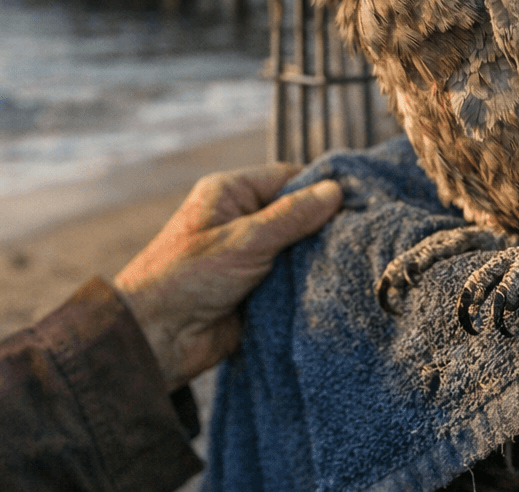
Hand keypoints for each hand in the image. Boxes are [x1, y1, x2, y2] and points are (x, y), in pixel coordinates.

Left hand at [113, 164, 342, 388]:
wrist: (155, 338)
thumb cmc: (186, 277)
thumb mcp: (243, 240)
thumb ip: (291, 217)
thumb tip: (334, 190)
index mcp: (231, 194)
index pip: (287, 179)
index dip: (321, 188)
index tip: (359, 200)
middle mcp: (242, 221)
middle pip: (297, 215)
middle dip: (324, 226)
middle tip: (363, 235)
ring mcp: (250, 257)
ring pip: (298, 250)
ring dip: (317, 259)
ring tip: (356, 261)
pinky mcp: (257, 291)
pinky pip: (292, 281)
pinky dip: (308, 285)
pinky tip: (337, 286)